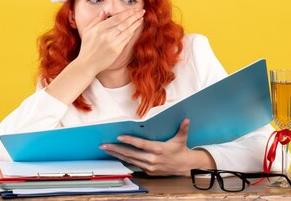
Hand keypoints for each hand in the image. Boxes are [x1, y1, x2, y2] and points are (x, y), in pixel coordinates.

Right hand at [76, 8, 144, 74]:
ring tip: (141, 18)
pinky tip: (136, 28)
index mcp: (99, 28)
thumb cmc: (87, 46)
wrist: (88, 63)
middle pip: (124, 23)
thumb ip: (96, 20)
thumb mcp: (87, 31)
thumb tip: (105, 11)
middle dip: (134, 16)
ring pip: (127, 31)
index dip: (127, 13)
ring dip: (136, 24)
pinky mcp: (117, 50)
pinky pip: (126, 39)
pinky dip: (132, 33)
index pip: (117, 18)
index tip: (134, 9)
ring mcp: (112, 43)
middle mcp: (106, 35)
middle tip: (142, 11)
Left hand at [100, 119, 214, 175]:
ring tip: (107, 150)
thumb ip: (183, 129)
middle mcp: (152, 159)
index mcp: (159, 149)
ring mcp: (149, 166)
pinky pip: (134, 165)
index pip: (141, 144)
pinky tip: (117, 156)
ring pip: (130, 160)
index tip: (119, 137)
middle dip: (116, 149)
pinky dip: (125, 160)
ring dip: (117, 155)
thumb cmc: (180, 150)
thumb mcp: (181, 139)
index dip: (130, 141)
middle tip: (104, 145)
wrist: (184, 166)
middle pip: (131, 154)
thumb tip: (186, 120)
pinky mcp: (148, 171)